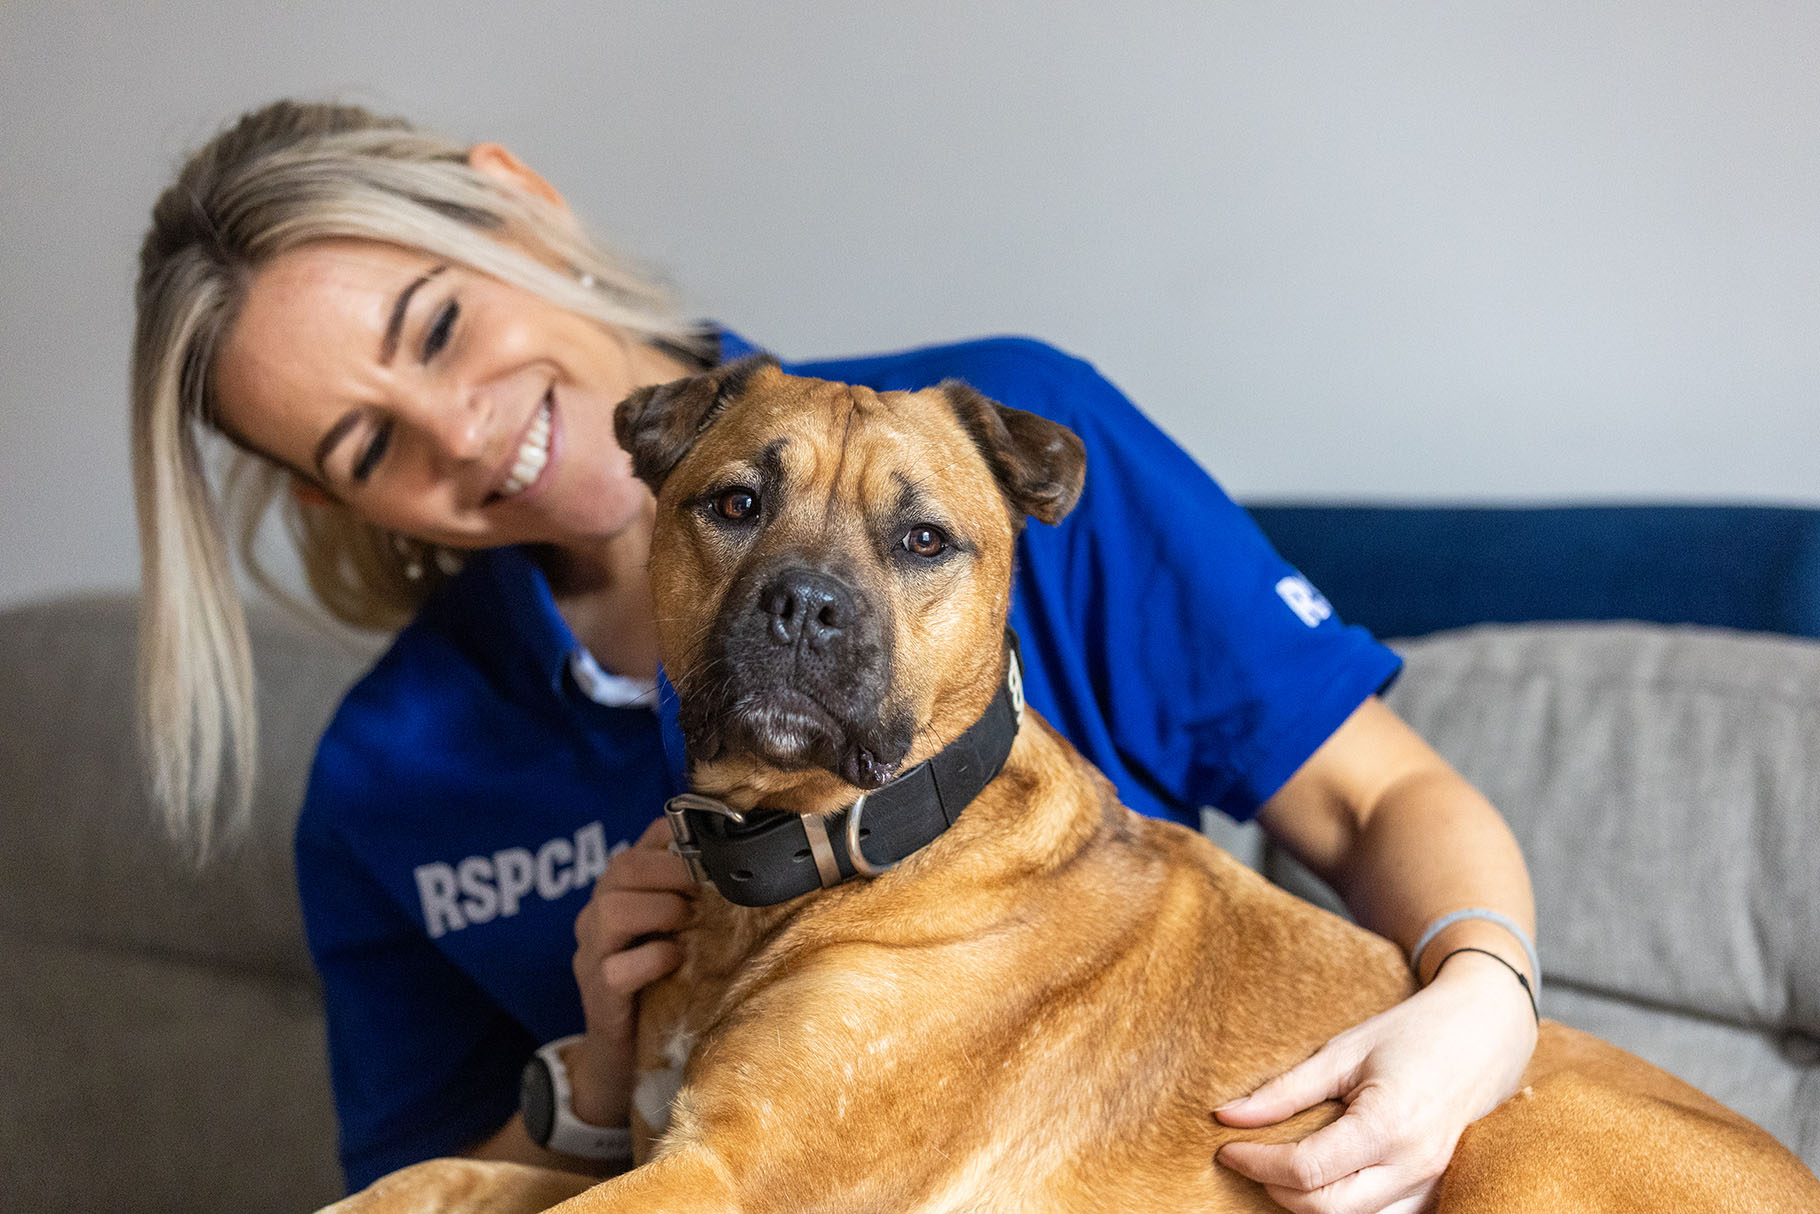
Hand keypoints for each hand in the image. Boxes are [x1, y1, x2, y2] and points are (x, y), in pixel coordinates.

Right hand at [566, 815, 695, 1126]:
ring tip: (688, 923)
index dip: (675, 841)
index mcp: (618, 893)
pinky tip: (676, 960)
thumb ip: (693, 898)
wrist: (627, 1057)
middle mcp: (597, 916)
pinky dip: (652, 958)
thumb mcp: (678, 933)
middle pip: (621, 867)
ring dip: (661, 910)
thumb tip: (740, 861)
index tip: (711, 854)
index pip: (639, 846)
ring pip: (611, 910)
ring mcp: (592, 955)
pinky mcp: (598, 995)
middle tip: (704, 889)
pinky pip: (617, 969)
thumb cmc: (662, 985)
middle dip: (672, 871)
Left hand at [1213, 952, 1537, 1213]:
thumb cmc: (1414, 1031)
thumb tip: (1228, 1116)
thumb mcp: (1343, 1051)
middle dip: (1276, 1188)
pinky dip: (1346, 1205)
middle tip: (1250, 1155)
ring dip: (1309, 1202)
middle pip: (1327, 1209)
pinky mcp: (1435, 1187)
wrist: (1486, 1031)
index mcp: (1388, 1126)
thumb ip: (1285, 1090)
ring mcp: (1429, 1182)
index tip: (1228, 1146)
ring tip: (1282, 1165)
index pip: (1307, 1170)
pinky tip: (1323, 1177)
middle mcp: (1413, 1165)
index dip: (1258, 1162)